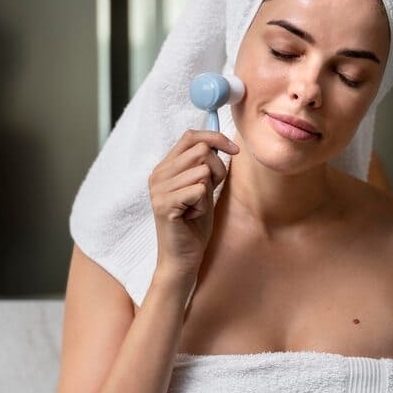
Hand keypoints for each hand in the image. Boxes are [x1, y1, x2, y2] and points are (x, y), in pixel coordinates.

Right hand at [148, 129, 238, 279]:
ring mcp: (158, 189)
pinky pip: (199, 189)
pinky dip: (203, 204)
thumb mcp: (203, 186)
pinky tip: (193, 215)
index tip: (234, 151)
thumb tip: (218, 141)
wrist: (182, 257)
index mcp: (164, 167)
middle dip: (217, 169)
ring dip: (209, 190)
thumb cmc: (194, 223)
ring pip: (202, 170)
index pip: (190, 136)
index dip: (216, 138)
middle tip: (209, 192)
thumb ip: (205, 164)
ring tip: (197, 206)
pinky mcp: (164, 204)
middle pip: (201, 150)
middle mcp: (158, 174)